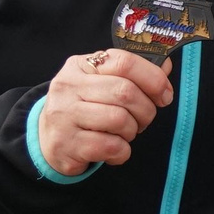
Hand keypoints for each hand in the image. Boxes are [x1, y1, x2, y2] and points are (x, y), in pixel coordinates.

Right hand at [38, 49, 174, 174]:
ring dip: (132, 131)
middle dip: (146, 110)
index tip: (164, 95)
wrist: (47, 140)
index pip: (124, 62)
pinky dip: (122, 152)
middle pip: (125, 92)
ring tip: (124, 134)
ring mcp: (64, 115)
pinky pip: (111, 146)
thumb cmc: (84, 108)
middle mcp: (68, 86)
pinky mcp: (66, 144)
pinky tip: (114, 150)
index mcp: (80, 65)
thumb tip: (165, 66)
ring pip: (119, 120)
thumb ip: (132, 74)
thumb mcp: (101, 83)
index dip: (153, 78)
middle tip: (143, 120)